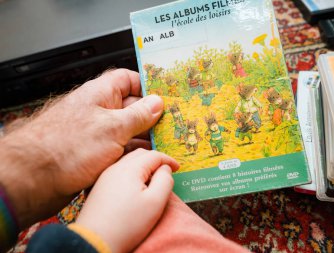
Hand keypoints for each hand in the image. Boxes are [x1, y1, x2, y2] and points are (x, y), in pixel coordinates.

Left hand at [0, 69, 163, 227]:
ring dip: (145, 137)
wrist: (35, 178)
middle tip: (173, 125)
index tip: (166, 96)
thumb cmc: (66, 146)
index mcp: (101, 94)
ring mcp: (97, 133)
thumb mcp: (112, 127)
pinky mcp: (95, 153)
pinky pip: (119, 148)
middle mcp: (99, 110)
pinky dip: (133, 152)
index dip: (147, 85)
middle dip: (152, 115)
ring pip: (127, 130)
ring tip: (166, 144)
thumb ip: (138, 115)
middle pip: (131, 106)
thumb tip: (156, 103)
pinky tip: (147, 158)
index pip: (128, 79)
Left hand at [75, 149, 178, 252]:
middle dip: (155, 160)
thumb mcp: (155, 202)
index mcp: (130, 169)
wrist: (95, 241)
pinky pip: (119, 171)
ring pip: (128, 162)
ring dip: (143, 165)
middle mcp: (115, 168)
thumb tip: (165, 169)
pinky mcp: (99, 187)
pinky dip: (132, 172)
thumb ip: (165, 180)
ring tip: (152, 179)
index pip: (154, 155)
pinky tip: (135, 186)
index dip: (168, 160)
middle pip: (139, 155)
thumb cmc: (127, 224)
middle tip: (166, 171)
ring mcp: (105, 177)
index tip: (178, 168)